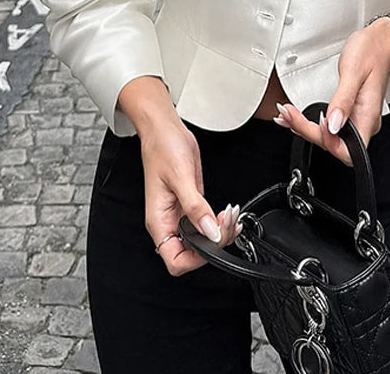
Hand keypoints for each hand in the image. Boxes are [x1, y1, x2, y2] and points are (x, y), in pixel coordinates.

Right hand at [140, 118, 241, 275]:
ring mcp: (180, 214)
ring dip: (220, 233)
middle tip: (228, 223)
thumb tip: (210, 232)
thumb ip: (196, 208)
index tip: (213, 241)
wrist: (164, 128)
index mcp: (159, 222)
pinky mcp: (191, 204)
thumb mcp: (181, 177)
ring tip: (230, 216)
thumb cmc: (163, 147)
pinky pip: (206, 223)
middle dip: (214, 243)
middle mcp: (169, 222)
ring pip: (202, 239)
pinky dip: (219, 222)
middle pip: (192, 253)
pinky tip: (227, 213)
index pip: (176, 261)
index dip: (197, 259)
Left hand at [274, 19, 389, 164]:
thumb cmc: (371, 52)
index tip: (313, 122)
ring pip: (329, 136)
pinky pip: (329, 125)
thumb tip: (332, 125)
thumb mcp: (353, 72)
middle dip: (307, 132)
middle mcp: (364, 121)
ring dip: (305, 128)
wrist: (380, 41)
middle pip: (334, 144)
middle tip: (288, 115)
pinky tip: (296, 118)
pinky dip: (310, 122)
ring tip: (287, 116)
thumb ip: (343, 100)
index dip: (327, 142)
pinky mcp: (348, 112)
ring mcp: (356, 118)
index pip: (348, 150)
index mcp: (368, 116)